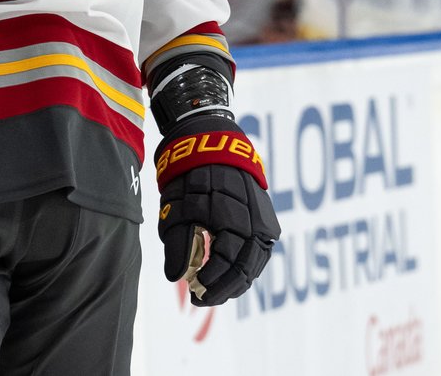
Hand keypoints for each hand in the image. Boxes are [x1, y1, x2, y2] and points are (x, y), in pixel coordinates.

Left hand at [155, 114, 279, 305]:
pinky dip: (243, 264)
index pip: (227, 265)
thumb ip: (178, 245)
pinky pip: (258, 251)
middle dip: (224, 288)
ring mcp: (265, 221)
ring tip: (213, 289)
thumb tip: (175, 278)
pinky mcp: (265, 218)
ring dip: (235, 280)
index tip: (194, 293)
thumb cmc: (189, 175)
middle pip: (245, 270)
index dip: (211, 284)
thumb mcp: (177, 207)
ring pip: (255, 263)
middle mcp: (257, 224)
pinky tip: (227, 272)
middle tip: (202, 297)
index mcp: (235, 220)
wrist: (211, 143)